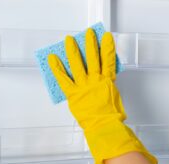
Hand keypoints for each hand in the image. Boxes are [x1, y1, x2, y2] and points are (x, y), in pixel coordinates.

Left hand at [47, 29, 156, 163]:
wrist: (104, 125)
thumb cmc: (111, 116)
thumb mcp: (115, 98)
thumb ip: (108, 88)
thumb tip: (105, 84)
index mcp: (107, 81)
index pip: (108, 60)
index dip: (108, 47)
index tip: (106, 37)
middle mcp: (95, 80)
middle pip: (93, 58)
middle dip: (91, 44)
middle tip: (88, 33)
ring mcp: (84, 86)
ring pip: (77, 64)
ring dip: (73, 51)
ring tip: (69, 40)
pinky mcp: (73, 94)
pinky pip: (63, 79)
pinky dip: (57, 68)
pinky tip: (52, 58)